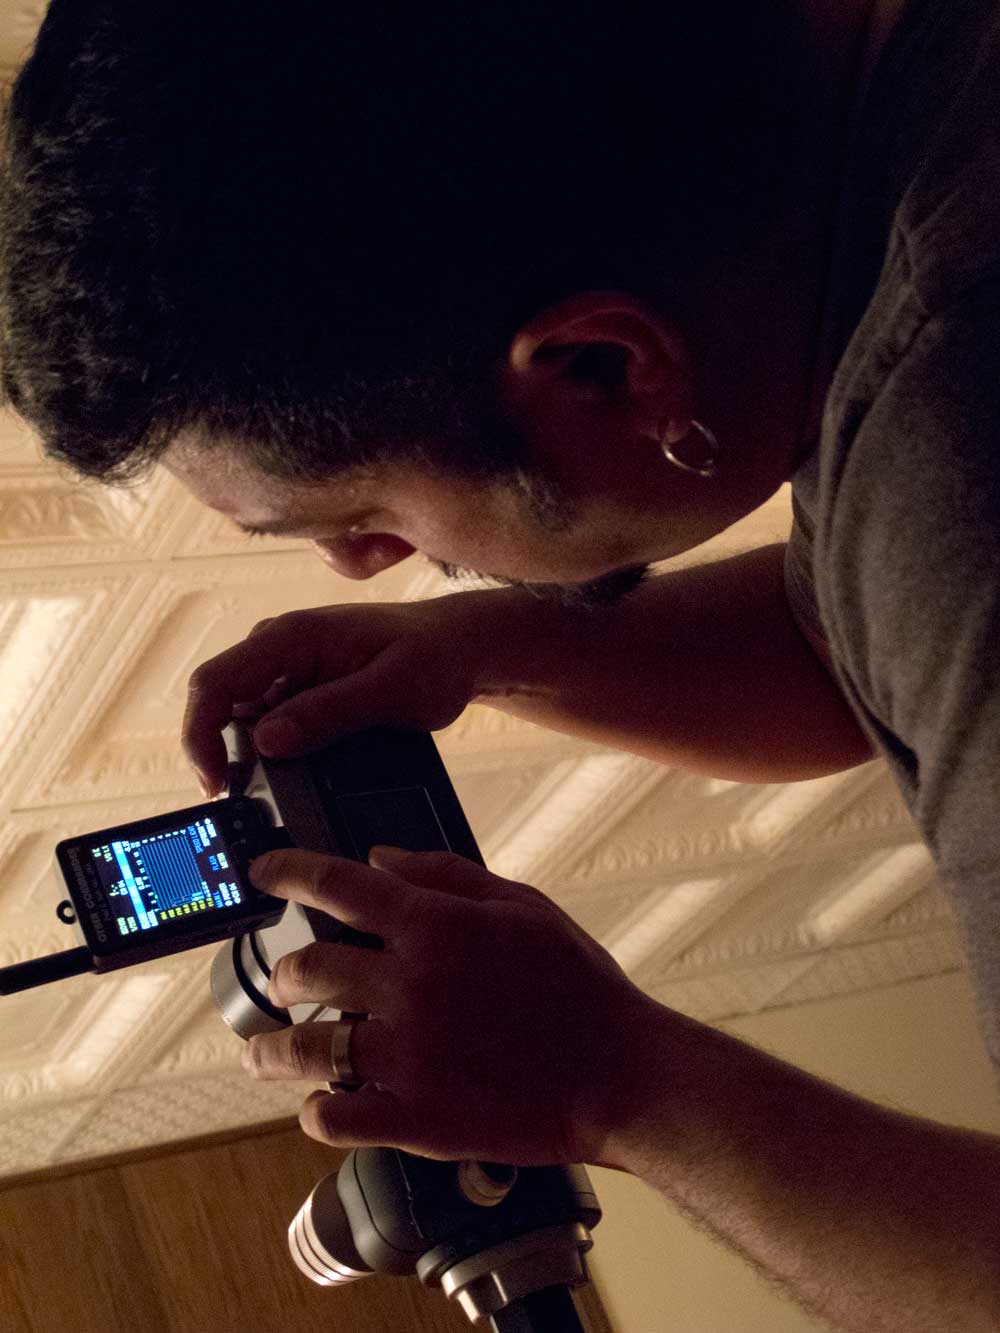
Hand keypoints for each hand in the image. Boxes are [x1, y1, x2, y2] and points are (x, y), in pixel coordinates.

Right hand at [182, 594, 490, 795]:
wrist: (459, 647)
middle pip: (219, 703)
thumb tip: (266, 740)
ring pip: (241, 717)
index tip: (216, 786)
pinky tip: (298, 773)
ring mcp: (286, 666)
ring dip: (249, 755)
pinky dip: (273, 751)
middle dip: (222, 754)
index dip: (199, 737)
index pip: (215, 683)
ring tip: (284, 791)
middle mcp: (278, 646)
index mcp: (291, 637)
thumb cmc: (434, 658)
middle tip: (247, 804)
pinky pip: (268, 720)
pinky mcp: (299, 685)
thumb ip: (328, 712)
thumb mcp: (389, 691)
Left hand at [241, 846, 656, 1165]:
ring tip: (262, 1054)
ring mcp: (408, 1056)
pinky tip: (315, 1108)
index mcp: (435, 926)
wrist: (619, 1073)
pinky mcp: (416, 1118)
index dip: (287, 872)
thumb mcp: (523, 906)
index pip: (337, 885)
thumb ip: (447, 875)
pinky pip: (337, 1118)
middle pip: (308, 967)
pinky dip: (316, 1114)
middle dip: (283, 973)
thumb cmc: (578, 985)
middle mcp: (410, 985)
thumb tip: (378, 857)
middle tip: (282, 981)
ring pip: (308, 1047)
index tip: (261, 874)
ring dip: (274, 1050)